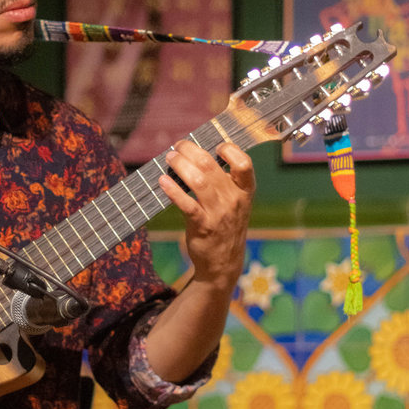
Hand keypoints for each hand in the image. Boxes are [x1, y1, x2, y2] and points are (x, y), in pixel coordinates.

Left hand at [159, 139, 254, 293]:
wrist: (224, 263)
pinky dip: (173, 190)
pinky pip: (186, 204)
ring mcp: (218, 213)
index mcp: (245, 190)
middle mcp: (234, 200)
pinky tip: (163, 181)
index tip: (214, 145)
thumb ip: (225, 181)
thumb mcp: (236, 203)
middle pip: (211, 166)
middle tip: (178, 146)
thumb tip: (199, 153)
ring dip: (180, 165)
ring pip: (198, 180)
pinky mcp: (202, 226)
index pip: (244, 163)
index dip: (229, 149)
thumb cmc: (226, 225)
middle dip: (191, 150)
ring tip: (170, 158)